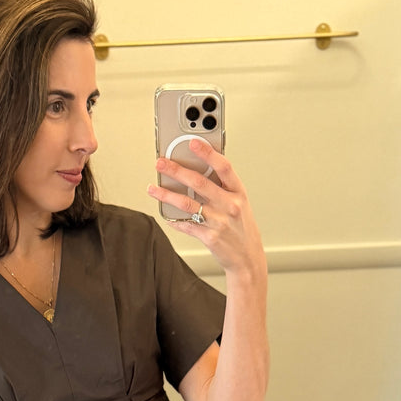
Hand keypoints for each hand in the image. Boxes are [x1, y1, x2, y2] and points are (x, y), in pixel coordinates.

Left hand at [147, 138, 263, 275]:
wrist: (248, 258)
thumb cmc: (242, 229)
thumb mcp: (240, 204)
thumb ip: (223, 188)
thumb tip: (198, 171)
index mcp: (238, 193)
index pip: (223, 167)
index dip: (208, 153)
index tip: (193, 142)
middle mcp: (230, 205)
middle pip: (199, 183)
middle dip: (176, 170)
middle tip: (161, 163)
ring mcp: (219, 222)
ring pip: (187, 204)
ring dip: (166, 195)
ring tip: (153, 188)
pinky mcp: (209, 237)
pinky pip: (186, 225)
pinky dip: (173, 219)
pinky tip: (165, 213)